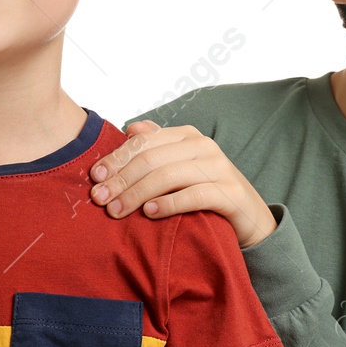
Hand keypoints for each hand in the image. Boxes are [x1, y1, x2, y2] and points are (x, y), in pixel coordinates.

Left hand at [88, 121, 277, 249]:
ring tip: (117, 211)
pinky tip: (149, 213)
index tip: (95, 177)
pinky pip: (192, 196)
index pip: (143, 142)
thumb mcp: (181, 166)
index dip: (116, 158)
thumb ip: (158, 147)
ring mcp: (218, 168)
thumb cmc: (208, 191)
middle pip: (151, 160)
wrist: (251, 217)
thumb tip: (130, 129)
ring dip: (136, 194)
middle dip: (121, 179)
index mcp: (187, 136)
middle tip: (99, 199)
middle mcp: (203, 146)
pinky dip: (167, 204)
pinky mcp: (229, 192)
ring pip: (167, 176)